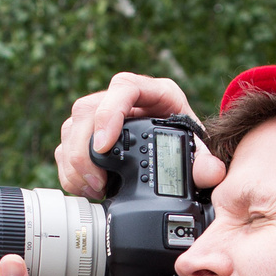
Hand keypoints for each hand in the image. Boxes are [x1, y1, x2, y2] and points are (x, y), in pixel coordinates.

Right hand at [55, 72, 229, 197]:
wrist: (180, 150)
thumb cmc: (189, 142)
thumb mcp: (200, 151)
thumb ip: (206, 163)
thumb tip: (209, 172)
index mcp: (155, 93)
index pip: (124, 87)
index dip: (109, 112)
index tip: (104, 145)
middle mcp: (124, 98)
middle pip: (87, 109)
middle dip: (84, 150)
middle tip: (97, 182)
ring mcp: (102, 114)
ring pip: (72, 128)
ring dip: (75, 162)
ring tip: (94, 188)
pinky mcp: (88, 133)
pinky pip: (66, 146)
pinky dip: (70, 170)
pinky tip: (86, 187)